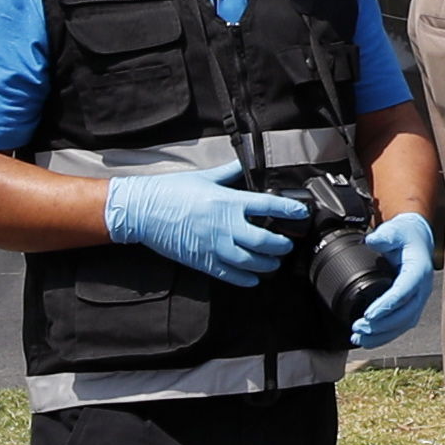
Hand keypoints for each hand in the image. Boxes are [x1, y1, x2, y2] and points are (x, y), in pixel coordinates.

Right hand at [102, 161, 305, 283]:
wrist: (143, 211)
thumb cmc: (171, 192)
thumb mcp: (204, 178)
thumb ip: (230, 173)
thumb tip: (246, 165)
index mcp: (227, 201)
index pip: (267, 205)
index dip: (289, 210)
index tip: (301, 213)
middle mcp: (224, 225)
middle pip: (264, 241)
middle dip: (281, 245)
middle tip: (287, 245)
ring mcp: (213, 246)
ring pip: (250, 262)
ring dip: (267, 265)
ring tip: (274, 263)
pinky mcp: (202, 261)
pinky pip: (229, 274)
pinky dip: (245, 279)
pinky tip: (254, 278)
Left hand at [346, 211, 439, 349]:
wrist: (417, 240)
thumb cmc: (406, 237)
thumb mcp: (395, 230)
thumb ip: (384, 235)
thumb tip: (372, 241)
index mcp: (419, 270)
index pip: (404, 291)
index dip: (387, 305)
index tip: (369, 314)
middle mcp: (422, 289)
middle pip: (405, 314)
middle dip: (381, 325)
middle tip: (359, 328)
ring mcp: (418, 300)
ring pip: (403, 324)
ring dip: (381, 335)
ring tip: (359, 338)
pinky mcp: (411, 307)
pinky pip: (401, 325)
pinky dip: (385, 335)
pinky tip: (368, 340)